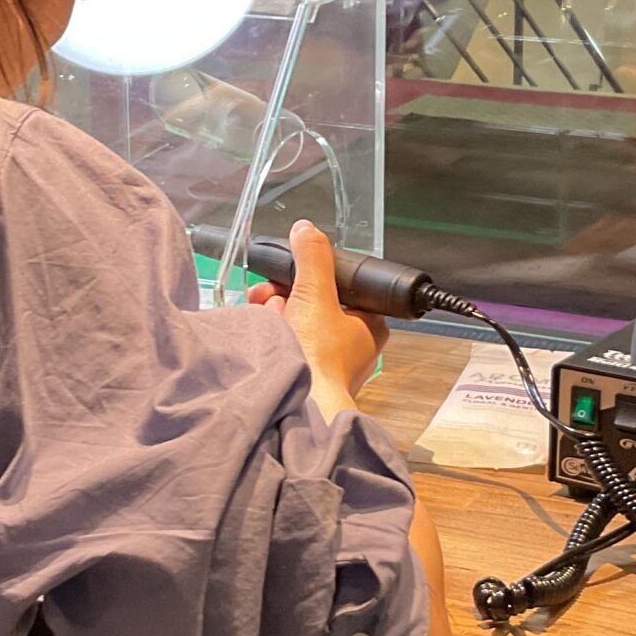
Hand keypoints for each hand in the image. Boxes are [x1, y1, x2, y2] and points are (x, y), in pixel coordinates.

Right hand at [248, 219, 387, 408]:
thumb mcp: (315, 294)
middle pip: (315, 303)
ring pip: (299, 324)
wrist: (300, 406)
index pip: (339, 286)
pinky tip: (266, 336)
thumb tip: (307, 229)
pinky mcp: (310, 376)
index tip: (290, 275)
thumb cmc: (318, 357)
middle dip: (286, 296)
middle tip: (270, 297)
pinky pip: (291, 346)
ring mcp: (330, 363)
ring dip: (277, 315)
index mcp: (369, 324)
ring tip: (267, 318)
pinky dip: (276, 338)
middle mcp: (353, 344)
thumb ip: (312, 258)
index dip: (310, 277)